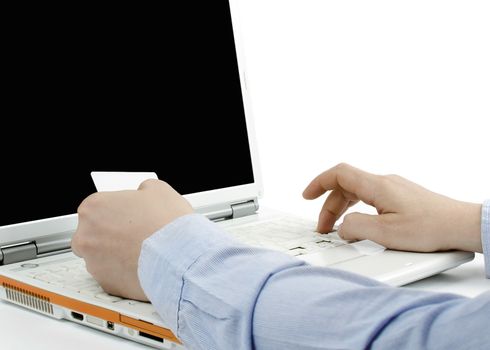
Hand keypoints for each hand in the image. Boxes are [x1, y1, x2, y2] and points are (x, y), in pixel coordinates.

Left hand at [71, 179, 192, 300]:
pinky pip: (113, 276)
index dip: (118, 210)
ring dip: (118, 254)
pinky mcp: (105, 284)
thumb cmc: (167, 224)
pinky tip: (145, 265)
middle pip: (93, 233)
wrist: (179, 257)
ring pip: (101, 257)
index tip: (130, 215)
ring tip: (145, 250)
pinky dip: (125, 272)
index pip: (97, 207)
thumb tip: (143, 194)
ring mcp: (93, 262)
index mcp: (94, 207)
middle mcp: (86, 236)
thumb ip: (143, 190)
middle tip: (136, 232)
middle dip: (111, 233)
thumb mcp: (159, 189)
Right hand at [303, 163, 481, 252]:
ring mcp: (393, 187)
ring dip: (342, 208)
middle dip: (329, 205)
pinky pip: (369, 197)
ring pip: (357, 191)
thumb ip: (356, 227)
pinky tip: (358, 222)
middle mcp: (384, 182)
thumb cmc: (430, 228)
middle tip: (323, 227)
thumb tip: (342, 227)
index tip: (306, 195)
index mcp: (377, 186)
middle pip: (345, 185)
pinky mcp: (400, 196)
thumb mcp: (385, 234)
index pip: (339, 174)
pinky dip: (356, 208)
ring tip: (337, 228)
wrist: (460, 226)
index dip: (318, 182)